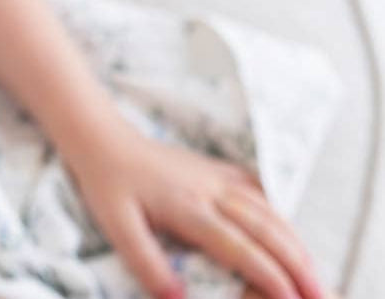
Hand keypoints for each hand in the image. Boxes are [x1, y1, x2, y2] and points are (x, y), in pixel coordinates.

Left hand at [62, 121, 328, 298]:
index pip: (239, 246)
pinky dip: (278, 213)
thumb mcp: (117, 227)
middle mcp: (210, 190)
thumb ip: (148, 264)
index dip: (268, 275)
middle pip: (265, 228)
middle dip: (297, 265)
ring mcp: (214, 176)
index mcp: (188, 207)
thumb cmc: (106, 184)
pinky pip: (255, 189)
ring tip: (313, 274)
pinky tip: (285, 230)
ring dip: (294, 242)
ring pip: (267, 208)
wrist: (101, 138)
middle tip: (320, 297)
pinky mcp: (213, 168)